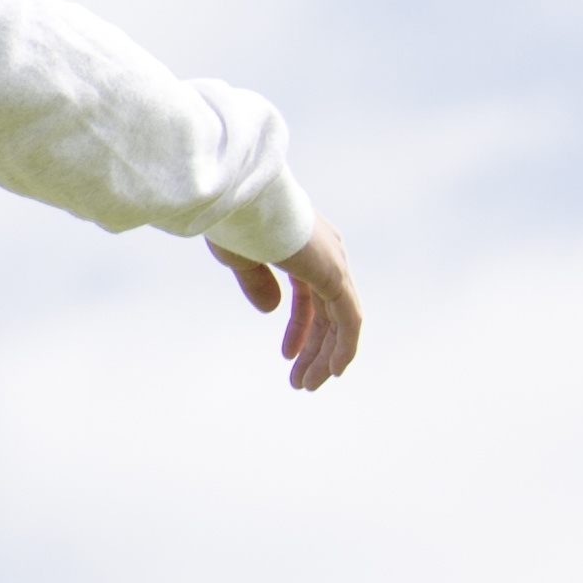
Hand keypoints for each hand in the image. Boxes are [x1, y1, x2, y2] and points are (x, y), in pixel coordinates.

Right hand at [214, 223, 364, 390]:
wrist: (240, 197)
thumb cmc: (234, 220)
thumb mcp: (241, 259)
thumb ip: (257, 284)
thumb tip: (271, 310)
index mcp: (306, 245)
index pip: (311, 294)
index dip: (301, 327)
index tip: (287, 355)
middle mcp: (328, 253)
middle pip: (328, 311)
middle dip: (314, 347)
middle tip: (300, 381)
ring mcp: (334, 263)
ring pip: (340, 320)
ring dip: (325, 355)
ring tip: (308, 385)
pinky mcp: (334, 275)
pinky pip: (348, 320)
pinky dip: (343, 347)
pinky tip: (333, 371)